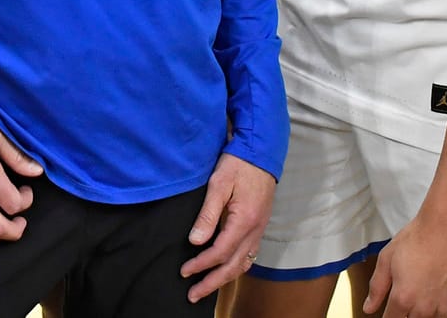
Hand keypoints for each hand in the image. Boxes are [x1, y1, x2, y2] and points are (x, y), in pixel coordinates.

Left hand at [181, 153, 275, 301]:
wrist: (261, 152)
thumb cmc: (238, 164)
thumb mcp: (218, 184)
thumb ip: (207, 214)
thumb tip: (195, 241)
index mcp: (244, 221)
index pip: (219, 252)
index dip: (201, 265)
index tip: (184, 272)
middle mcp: (255, 230)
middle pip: (233, 266)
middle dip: (212, 282)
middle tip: (193, 295)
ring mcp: (259, 229)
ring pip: (243, 263)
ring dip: (224, 278)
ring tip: (206, 287)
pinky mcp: (259, 225)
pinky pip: (249, 255)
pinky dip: (236, 267)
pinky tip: (225, 270)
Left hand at [363, 209, 446, 317]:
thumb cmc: (420, 238)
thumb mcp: (387, 259)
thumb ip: (377, 287)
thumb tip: (369, 307)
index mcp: (403, 297)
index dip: (387, 316)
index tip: (388, 312)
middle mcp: (424, 307)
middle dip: (405, 314)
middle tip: (406, 298)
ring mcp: (444, 308)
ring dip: (423, 315)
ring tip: (421, 298)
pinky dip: (442, 316)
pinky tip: (438, 306)